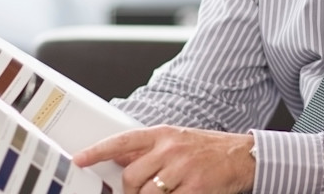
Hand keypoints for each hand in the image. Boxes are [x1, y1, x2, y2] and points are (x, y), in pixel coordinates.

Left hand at [73, 125, 255, 193]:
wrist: (244, 156)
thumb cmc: (209, 150)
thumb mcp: (178, 140)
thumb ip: (149, 150)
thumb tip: (118, 160)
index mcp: (164, 135)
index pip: (123, 141)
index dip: (98, 151)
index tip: (80, 159)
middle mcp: (171, 149)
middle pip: (131, 176)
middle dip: (131, 190)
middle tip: (141, 192)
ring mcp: (183, 169)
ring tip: (164, 192)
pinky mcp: (195, 188)